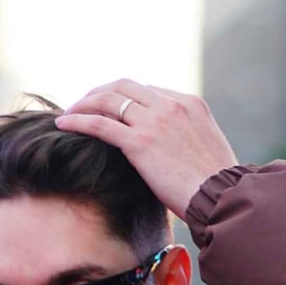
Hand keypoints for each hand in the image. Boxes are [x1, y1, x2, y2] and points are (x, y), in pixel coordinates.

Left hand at [55, 80, 238, 215]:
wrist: (222, 198)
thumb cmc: (218, 186)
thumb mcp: (208, 149)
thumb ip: (188, 138)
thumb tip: (172, 151)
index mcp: (190, 104)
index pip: (147, 90)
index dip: (124, 97)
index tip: (109, 108)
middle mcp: (171, 105)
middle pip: (123, 86)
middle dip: (99, 92)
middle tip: (82, 105)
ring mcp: (155, 121)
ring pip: (107, 99)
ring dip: (83, 103)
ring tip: (68, 114)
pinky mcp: (139, 142)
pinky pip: (99, 124)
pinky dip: (77, 120)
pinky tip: (62, 124)